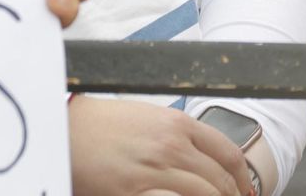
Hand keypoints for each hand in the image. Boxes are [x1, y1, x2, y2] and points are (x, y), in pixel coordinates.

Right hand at [70, 96, 253, 195]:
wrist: (62, 129)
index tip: (244, 190)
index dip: (242, 179)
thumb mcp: (145, 117)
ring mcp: (156, 172)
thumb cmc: (98, 123)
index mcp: (176, 124)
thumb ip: (177, 134)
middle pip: (222, 182)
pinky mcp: (137, 194)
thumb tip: (204, 159)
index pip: (229, 155)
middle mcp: (171, 147)